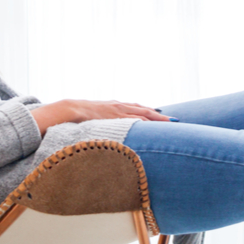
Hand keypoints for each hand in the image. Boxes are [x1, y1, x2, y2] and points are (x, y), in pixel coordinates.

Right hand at [32, 99, 170, 135]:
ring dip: (156, 118)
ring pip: (140, 113)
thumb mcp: (94, 119)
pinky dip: (142, 120)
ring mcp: (116, 111)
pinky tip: (152, 124)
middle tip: (175, 120)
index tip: (163, 117)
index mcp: (114, 107)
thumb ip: (103, 124)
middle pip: (143, 110)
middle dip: (159, 116)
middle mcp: (118, 106)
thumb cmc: (79, 117)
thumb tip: (106, 137)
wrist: (68, 109)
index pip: (136, 109)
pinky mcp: (112, 116)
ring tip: (170, 122)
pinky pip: (130, 118)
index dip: (150, 113)